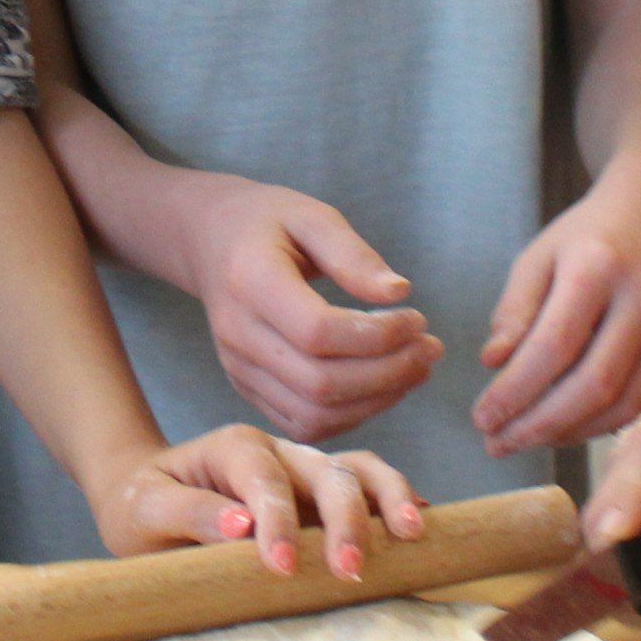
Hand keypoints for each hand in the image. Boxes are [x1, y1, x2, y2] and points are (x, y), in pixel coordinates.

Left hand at [90, 425, 427, 580]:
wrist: (148, 501)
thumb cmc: (144, 507)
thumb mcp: (144, 509)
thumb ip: (187, 514)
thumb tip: (240, 528)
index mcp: (234, 449)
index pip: (264, 480)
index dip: (278, 521)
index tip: (284, 566)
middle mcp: (278, 453)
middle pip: (325, 471)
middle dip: (343, 518)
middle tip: (349, 569)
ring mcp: (306, 473)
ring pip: (360, 470)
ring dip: (388, 498)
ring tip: (411, 534)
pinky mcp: (322, 499)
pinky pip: (370, 491)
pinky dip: (397, 504)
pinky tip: (421, 531)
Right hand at [175, 174, 444, 438]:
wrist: (210, 243)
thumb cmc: (268, 223)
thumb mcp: (311, 216)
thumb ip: (353, 254)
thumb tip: (399, 294)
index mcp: (249, 280)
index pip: (317, 331)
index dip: (377, 336)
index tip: (417, 318)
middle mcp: (237, 333)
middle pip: (319, 383)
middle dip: (389, 373)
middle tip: (430, 348)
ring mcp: (238, 368)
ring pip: (314, 415)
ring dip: (378, 400)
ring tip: (417, 368)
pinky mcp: (247, 389)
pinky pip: (305, 424)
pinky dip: (353, 415)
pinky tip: (384, 384)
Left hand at [474, 158, 640, 455]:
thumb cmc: (588, 237)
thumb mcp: (538, 257)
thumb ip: (515, 310)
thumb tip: (493, 365)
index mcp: (598, 267)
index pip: (553, 347)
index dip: (515, 392)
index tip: (482, 419)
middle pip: (592, 385)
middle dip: (539, 425)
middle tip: (499, 443)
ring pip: (626, 405)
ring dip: (572, 434)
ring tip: (531, 437)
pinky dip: (613, 428)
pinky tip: (575, 429)